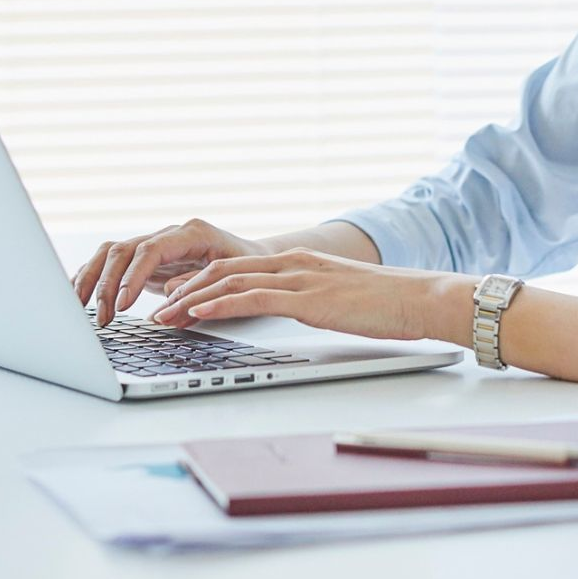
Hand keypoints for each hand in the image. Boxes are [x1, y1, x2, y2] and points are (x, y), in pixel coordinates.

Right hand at [72, 218, 269, 326]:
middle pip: (124, 250)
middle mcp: (168, 235)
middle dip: (107, 284)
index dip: (133, 276)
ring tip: (79, 310)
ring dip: (92, 280)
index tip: (123, 305)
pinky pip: (110, 262)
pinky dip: (92, 278)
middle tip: (103, 318)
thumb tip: (165, 306)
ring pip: (110, 252)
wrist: (253, 261)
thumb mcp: (231, 280)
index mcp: (192, 234)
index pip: (151, 250)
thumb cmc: (246, 270)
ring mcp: (153, 245)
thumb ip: (199, 289)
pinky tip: (78, 298)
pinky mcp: (143, 260)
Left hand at [147, 248, 441, 342]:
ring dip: (191, 300)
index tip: (174, 297)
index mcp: (299, 262)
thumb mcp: (338, 298)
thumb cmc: (387, 304)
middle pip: (224, 272)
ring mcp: (300, 278)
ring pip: (231, 283)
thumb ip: (310, 300)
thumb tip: (292, 315)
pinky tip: (198, 313)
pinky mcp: (308, 298)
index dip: (200, 282)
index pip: (237, 268)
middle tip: (156, 308)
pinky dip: (220, 305)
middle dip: (184, 290)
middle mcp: (294, 263)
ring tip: (163, 315)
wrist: (421, 297)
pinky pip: (254, 299)